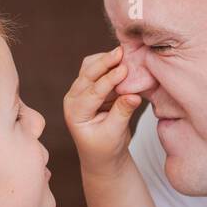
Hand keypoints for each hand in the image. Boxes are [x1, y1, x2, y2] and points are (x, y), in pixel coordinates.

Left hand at [64, 45, 141, 170]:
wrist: (102, 155)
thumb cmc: (106, 149)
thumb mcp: (114, 134)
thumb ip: (122, 113)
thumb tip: (133, 95)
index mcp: (75, 113)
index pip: (92, 92)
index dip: (109, 79)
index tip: (125, 69)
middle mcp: (73, 98)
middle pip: (87, 74)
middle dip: (105, 61)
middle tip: (122, 51)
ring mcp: (80, 91)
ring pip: (90, 67)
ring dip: (107, 60)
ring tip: (126, 54)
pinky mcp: (90, 87)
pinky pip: (98, 69)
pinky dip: (110, 64)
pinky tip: (124, 60)